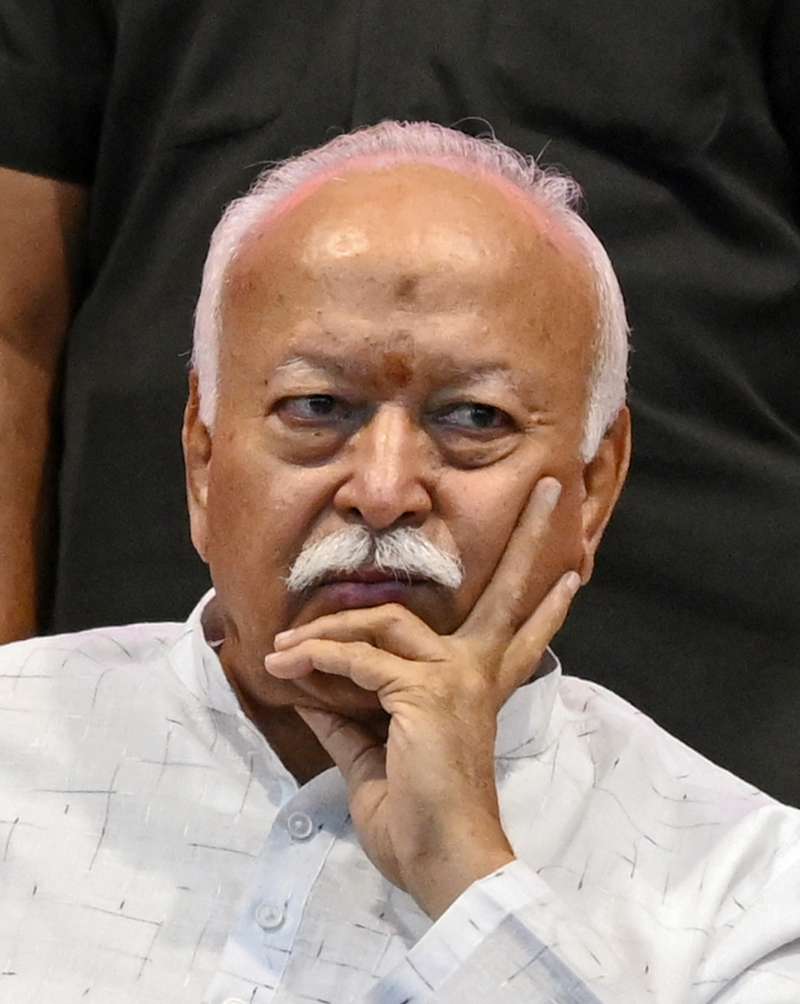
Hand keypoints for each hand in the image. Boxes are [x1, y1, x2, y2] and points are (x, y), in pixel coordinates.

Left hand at [263, 477, 579, 918]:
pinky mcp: (426, 690)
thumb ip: (351, 722)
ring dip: (329, 629)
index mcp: (478, 690)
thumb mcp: (378, 763)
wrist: (443, 867)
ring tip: (285, 647)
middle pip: (508, 592)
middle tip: (554, 490)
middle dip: (531, 537)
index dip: (545, 609)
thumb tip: (314, 696)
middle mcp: (477, 672)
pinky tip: (287, 666)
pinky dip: (316, 660)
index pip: (520, 637)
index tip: (573, 577)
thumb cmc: (418, 822)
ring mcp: (456, 677)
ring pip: (386, 621)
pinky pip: (356, 660)